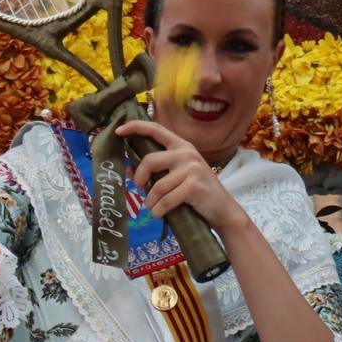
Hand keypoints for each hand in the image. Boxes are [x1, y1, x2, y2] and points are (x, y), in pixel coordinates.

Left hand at [117, 119, 245, 233]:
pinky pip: (166, 200)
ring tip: (154, 209)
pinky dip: (159, 211)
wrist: (223, 210)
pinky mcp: (194, 186)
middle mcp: (187, 153)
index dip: (136, 127)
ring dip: (150, 203)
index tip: (119, 131)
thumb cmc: (197, 194)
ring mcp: (192, 168)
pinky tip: (160, 214)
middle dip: (139, 178)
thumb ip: (156, 171)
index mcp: (182, 146)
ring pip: (156, 186)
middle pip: (149, 160)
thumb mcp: (176, 178)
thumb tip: (127, 170)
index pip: (157, 129)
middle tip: (139, 190)